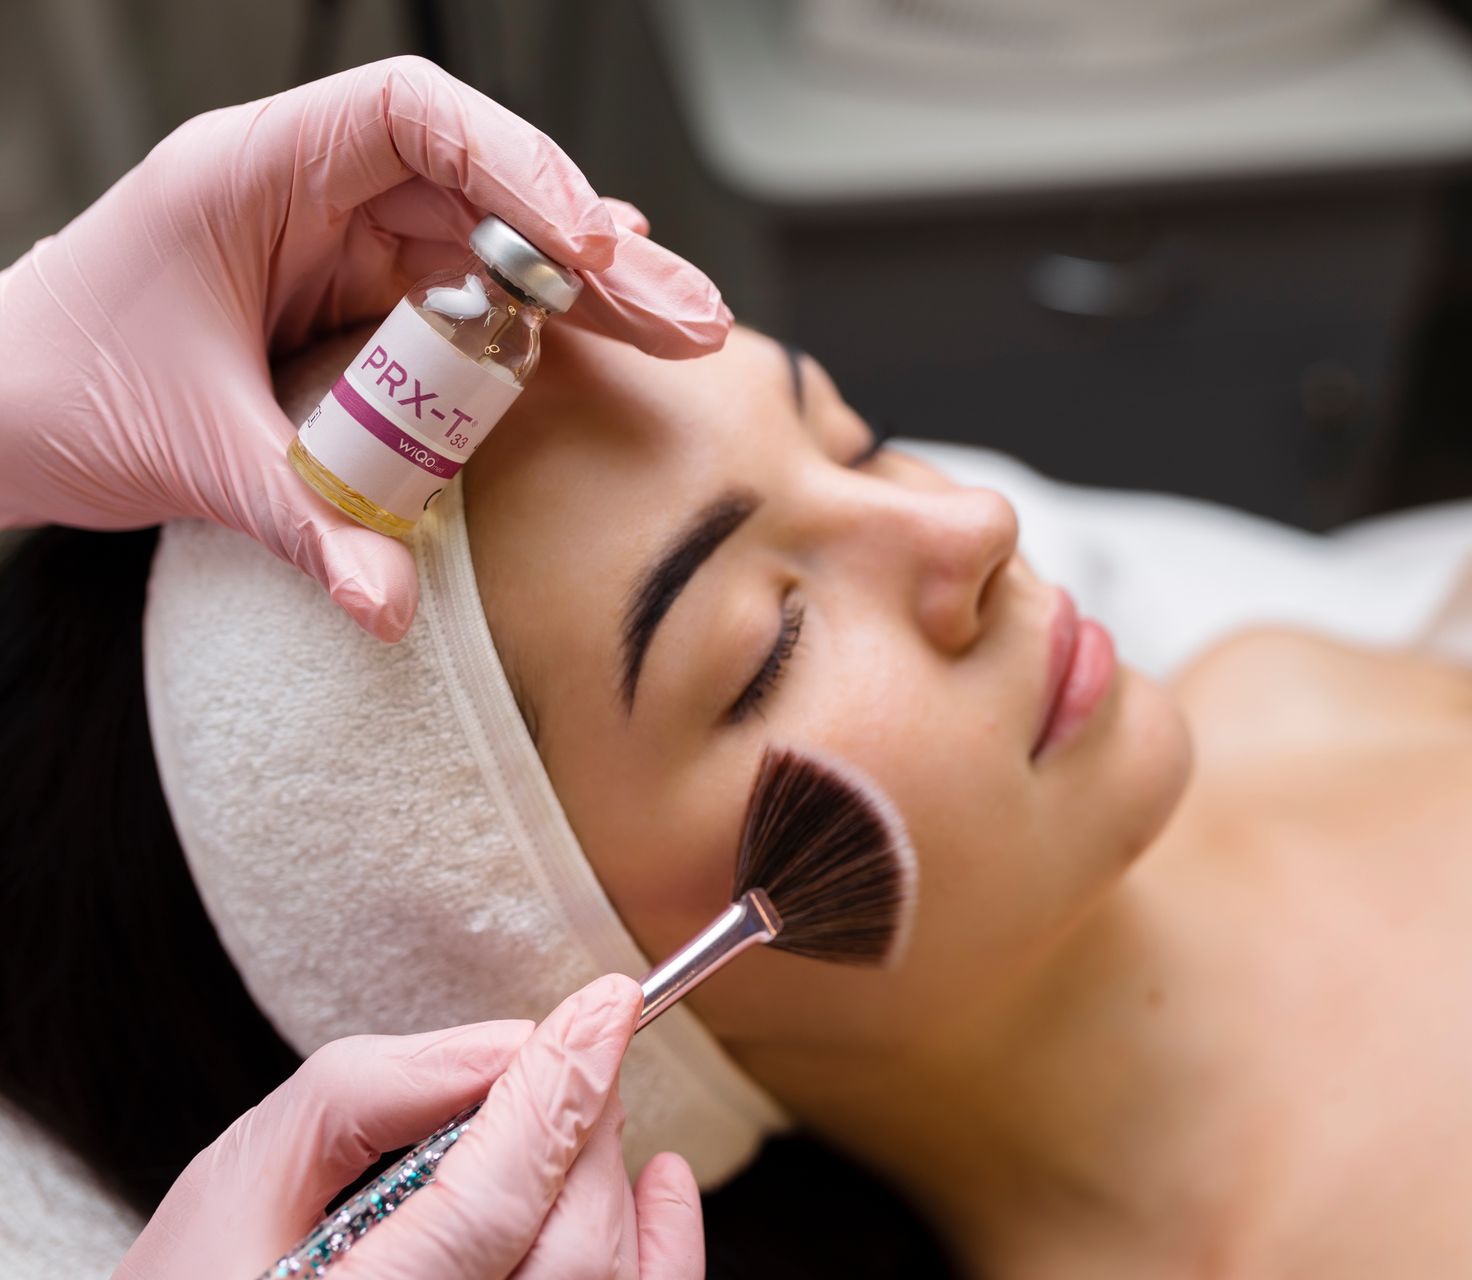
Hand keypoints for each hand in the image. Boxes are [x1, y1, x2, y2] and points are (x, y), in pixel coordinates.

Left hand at [0, 56, 729, 641]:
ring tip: (686, 333)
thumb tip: (390, 609)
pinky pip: (468, 301)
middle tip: (684, 314)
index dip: (512, 161)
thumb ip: (304, 524)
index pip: (410, 114)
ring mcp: (343, 249)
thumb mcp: (186, 455)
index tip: (582, 240)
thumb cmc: (54, 390)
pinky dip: (545, 322)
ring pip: (493, 244)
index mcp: (254, 171)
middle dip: (591, 249)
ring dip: (592, 289)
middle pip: (483, 188)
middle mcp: (314, 195)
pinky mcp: (360, 306)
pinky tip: (616, 340)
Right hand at [114, 974, 704, 1279]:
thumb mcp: (235, 1188)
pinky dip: (660, 1247)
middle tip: (576, 1052)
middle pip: (567, 1244)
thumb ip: (359, 1099)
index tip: (606, 1003)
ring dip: (613, 1180)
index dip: (557, 1088)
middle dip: (583, 1127)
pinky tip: (657, 1180)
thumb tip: (499, 1047)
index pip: (491, 1199)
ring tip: (588, 1106)